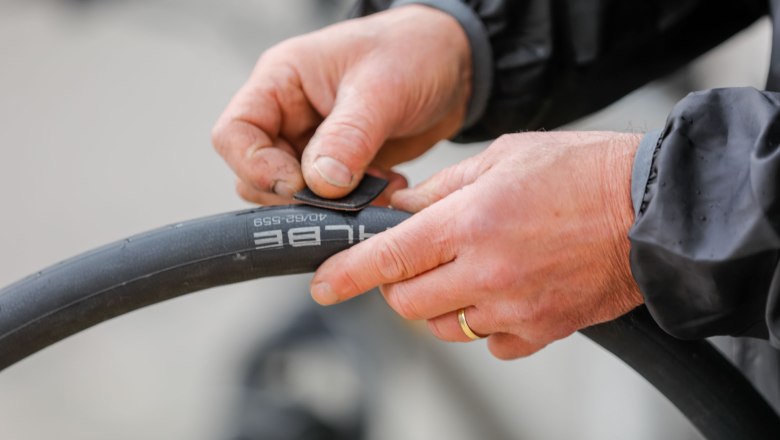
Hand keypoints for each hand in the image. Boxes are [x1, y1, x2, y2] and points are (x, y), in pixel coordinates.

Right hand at [212, 5, 471, 204]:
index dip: (257, 168)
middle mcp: (289, 115)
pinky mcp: (342, 165)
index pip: (235, 134)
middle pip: (258, 174)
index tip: (299, 187)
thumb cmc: (414, 52)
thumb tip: (319, 185)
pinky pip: (332, 201)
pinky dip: (358, 205)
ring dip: (332, 206)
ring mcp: (314, 143)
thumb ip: (348, 137)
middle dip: (298, 197)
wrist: (455, 64)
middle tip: (344, 200)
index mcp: (281, 82)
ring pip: (295, 195)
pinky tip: (391, 188)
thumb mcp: (381, 88)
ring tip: (378, 190)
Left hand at [310, 131, 644, 358]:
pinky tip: (503, 291)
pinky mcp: (541, 331)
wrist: (654, 211)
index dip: (344, 274)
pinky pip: (488, 342)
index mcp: (470, 222)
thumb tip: (402, 209)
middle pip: (406, 302)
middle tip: (414, 262)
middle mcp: (486, 271)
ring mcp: (514, 307)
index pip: (387, 258)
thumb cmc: (584, 173)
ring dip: (438, 303)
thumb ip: (443, 188)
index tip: (322, 284)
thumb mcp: (503, 157)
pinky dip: (483, 322)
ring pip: (443, 327)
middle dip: (396, 285)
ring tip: (466, 271)